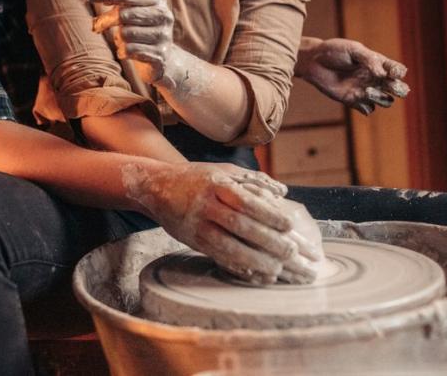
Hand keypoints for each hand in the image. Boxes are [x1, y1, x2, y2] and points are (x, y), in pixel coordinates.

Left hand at [85, 0, 175, 83]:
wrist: (163, 59)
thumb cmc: (141, 29)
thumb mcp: (131, 9)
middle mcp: (164, 15)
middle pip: (124, 14)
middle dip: (106, 21)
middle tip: (98, 26)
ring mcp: (163, 36)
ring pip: (125, 34)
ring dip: (118, 39)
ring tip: (122, 40)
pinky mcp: (159, 55)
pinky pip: (130, 50)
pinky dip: (122, 51)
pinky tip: (126, 52)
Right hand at [122, 161, 321, 283]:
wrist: (155, 187)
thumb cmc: (195, 177)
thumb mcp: (222, 170)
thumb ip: (253, 179)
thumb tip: (283, 191)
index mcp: (216, 185)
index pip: (246, 201)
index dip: (268, 214)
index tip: (290, 225)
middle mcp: (206, 205)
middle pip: (240, 226)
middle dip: (268, 241)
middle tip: (292, 253)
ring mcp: (198, 225)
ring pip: (228, 247)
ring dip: (255, 261)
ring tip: (277, 270)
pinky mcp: (193, 241)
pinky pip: (217, 258)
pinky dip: (238, 268)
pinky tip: (255, 275)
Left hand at [297, 37, 409, 114]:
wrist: (314, 62)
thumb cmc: (334, 51)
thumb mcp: (353, 49)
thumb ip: (369, 60)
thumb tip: (381, 74)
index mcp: (378, 63)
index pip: (397, 70)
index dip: (399, 73)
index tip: (392, 72)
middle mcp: (374, 78)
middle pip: (398, 88)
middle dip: (399, 89)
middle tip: (390, 86)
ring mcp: (365, 90)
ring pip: (386, 101)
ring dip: (382, 98)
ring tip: (367, 90)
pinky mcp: (353, 101)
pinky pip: (368, 109)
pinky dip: (367, 106)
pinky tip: (357, 96)